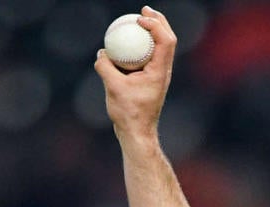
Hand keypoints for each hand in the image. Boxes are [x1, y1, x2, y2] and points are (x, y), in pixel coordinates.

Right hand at [94, 6, 177, 141]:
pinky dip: (142, 45)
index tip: (139, 18)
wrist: (137, 132)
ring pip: (161, 47)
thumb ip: (105, 67)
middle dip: (158, 21)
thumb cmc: (128, 113)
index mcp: (160, 71)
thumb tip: (101, 52)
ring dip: (153, 31)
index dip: (156, 24)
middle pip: (168, 39)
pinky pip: (149, 56)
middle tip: (143, 10)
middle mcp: (163, 71)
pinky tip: (126, 41)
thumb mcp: (113, 87)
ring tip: (138, 19)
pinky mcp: (151, 79)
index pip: (166, 41)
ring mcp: (158, 75)